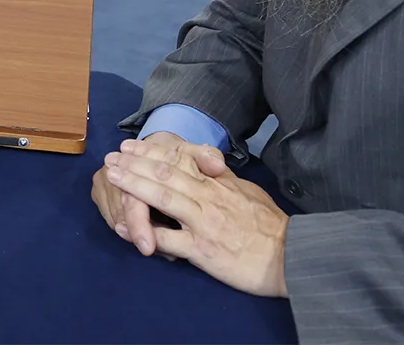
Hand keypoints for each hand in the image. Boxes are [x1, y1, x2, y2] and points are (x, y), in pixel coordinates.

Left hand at [105, 138, 289, 296]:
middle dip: (135, 162)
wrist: (291, 257)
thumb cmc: (271, 227)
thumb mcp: (248, 192)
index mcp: (219, 184)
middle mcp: (209, 198)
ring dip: (134, 184)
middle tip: (112, 155)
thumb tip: (206, 161)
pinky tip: (123, 228)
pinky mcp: (203, 249)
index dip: (153, 151)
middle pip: (166, 172)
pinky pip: (168, 239)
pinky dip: (144, 232)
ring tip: (112, 176)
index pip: (181, 159)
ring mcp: (204, 223)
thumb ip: (224, 178)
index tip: (132, 145)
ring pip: (163, 196)